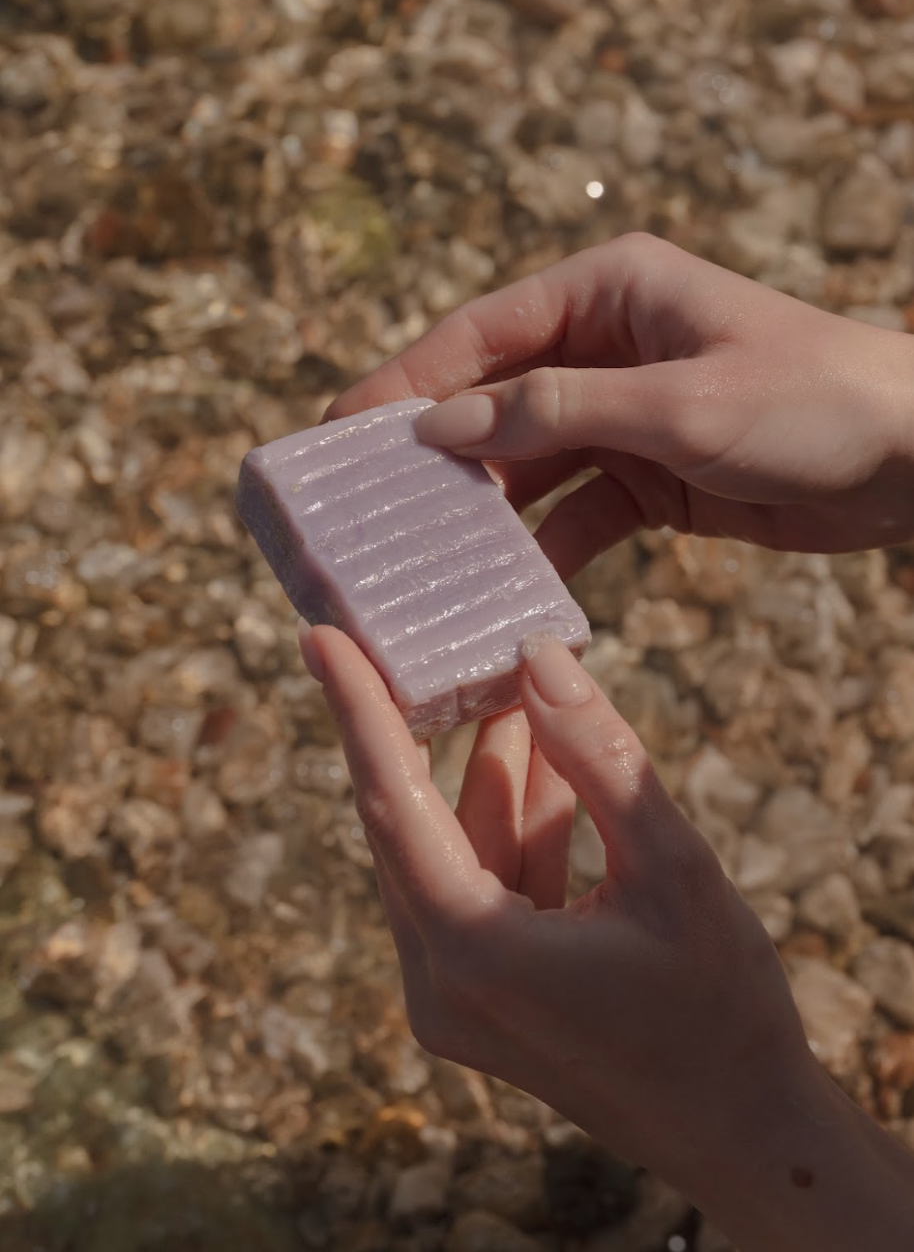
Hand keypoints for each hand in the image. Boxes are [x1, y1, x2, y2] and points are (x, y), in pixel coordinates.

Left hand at [298, 624, 913, 1251]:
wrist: (744, 1131)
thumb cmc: (721, 1007)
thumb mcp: (673, 866)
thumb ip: (599, 757)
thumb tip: (537, 657)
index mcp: (473, 952)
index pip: (392, 804)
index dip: (356, 710)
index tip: (320, 637)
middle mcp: (440, 981)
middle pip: (406, 824)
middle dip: (420, 728)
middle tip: (413, 640)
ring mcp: (454, 997)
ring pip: (449, 851)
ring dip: (489, 774)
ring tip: (516, 685)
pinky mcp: (479, 997)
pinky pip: (479, 886)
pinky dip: (512, 826)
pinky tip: (547, 762)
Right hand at [327, 234, 913, 572]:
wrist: (913, 462)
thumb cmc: (810, 402)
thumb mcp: (677, 404)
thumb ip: (554, 413)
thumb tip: (440, 427)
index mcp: (608, 294)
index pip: (484, 333)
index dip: (409, 379)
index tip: (344, 430)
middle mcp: (607, 348)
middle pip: (495, 400)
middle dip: (437, 453)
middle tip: (367, 509)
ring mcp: (626, 416)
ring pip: (530, 463)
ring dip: (485, 508)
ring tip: (423, 557)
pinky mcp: (651, 477)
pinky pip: (578, 512)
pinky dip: (547, 548)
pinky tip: (511, 590)